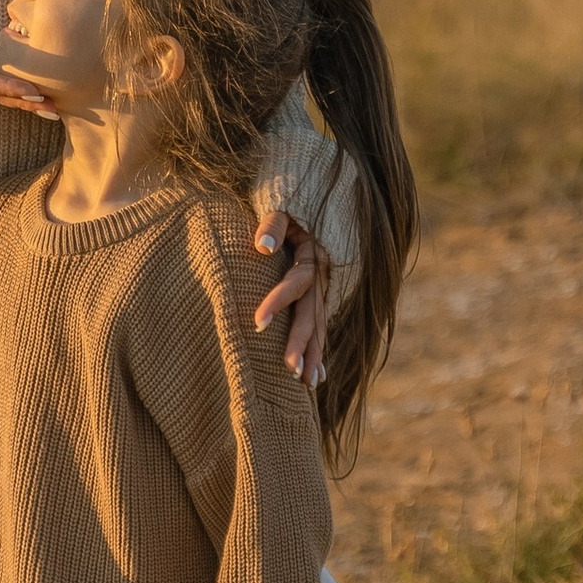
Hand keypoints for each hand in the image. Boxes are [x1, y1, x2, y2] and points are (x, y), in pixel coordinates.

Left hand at [252, 211, 330, 379]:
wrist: (311, 197)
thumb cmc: (288, 202)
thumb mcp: (281, 205)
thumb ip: (273, 223)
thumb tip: (261, 245)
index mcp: (312, 254)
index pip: (295, 282)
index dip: (277, 302)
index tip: (257, 324)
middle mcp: (322, 275)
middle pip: (313, 312)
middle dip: (303, 342)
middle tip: (290, 370)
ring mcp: (324, 287)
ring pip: (321, 324)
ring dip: (315, 354)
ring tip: (308, 384)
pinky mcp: (320, 295)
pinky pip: (322, 325)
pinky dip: (320, 350)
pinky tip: (318, 376)